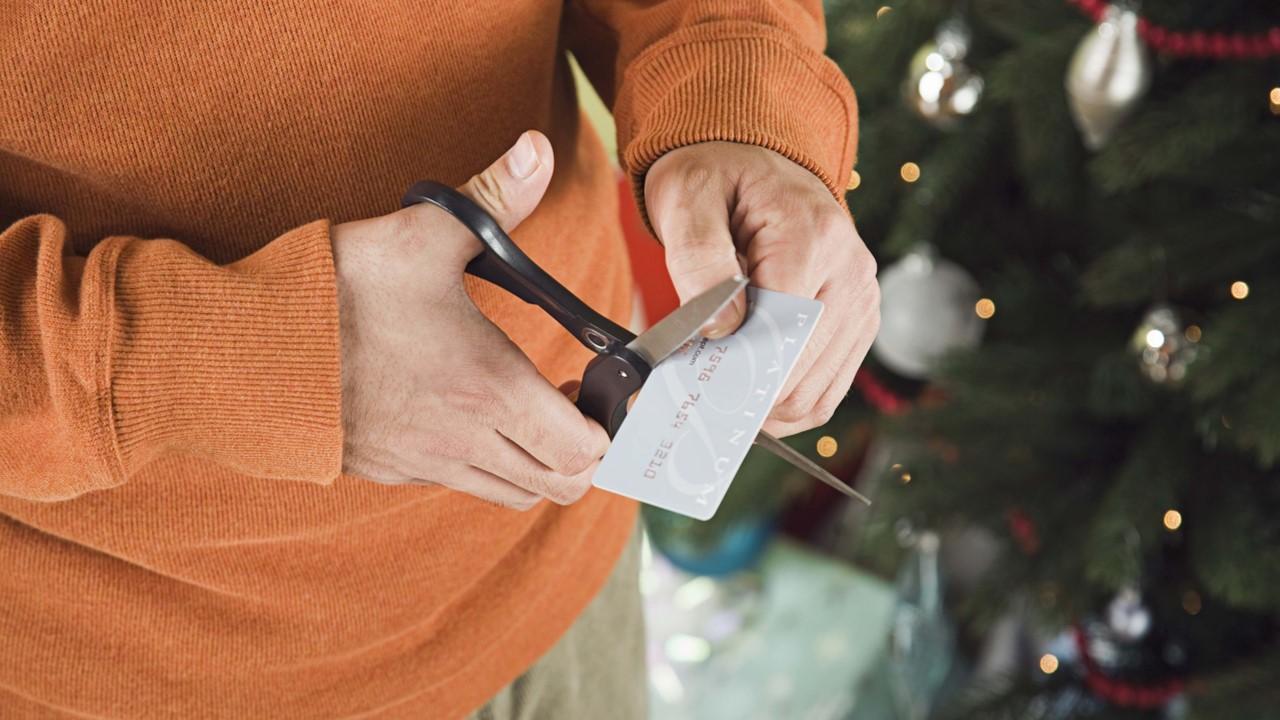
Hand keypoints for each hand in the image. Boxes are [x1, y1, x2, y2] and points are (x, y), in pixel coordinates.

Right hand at [332, 131, 608, 509]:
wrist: (243, 348)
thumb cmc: (336, 294)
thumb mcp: (424, 235)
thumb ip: (494, 195)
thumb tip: (537, 149)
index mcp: (490, 389)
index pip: (584, 450)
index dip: (604, 425)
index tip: (592, 387)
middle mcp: (465, 440)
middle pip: (560, 486)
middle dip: (580, 452)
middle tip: (567, 403)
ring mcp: (426, 463)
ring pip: (513, 495)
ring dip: (535, 463)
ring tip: (522, 411)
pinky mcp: (390, 470)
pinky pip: (460, 486)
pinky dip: (485, 466)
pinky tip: (465, 416)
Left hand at [645, 142, 879, 436]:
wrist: (753, 159)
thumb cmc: (716, 176)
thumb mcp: (688, 199)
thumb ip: (699, 261)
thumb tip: (722, 331)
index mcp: (813, 236)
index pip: (781, 331)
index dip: (736, 368)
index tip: (693, 386)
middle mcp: (851, 272)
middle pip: (800, 370)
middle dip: (744, 392)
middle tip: (695, 397)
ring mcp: (861, 300)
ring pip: (815, 393)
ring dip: (764, 406)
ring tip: (717, 395)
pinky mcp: (858, 322)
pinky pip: (826, 389)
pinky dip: (786, 404)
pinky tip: (748, 397)